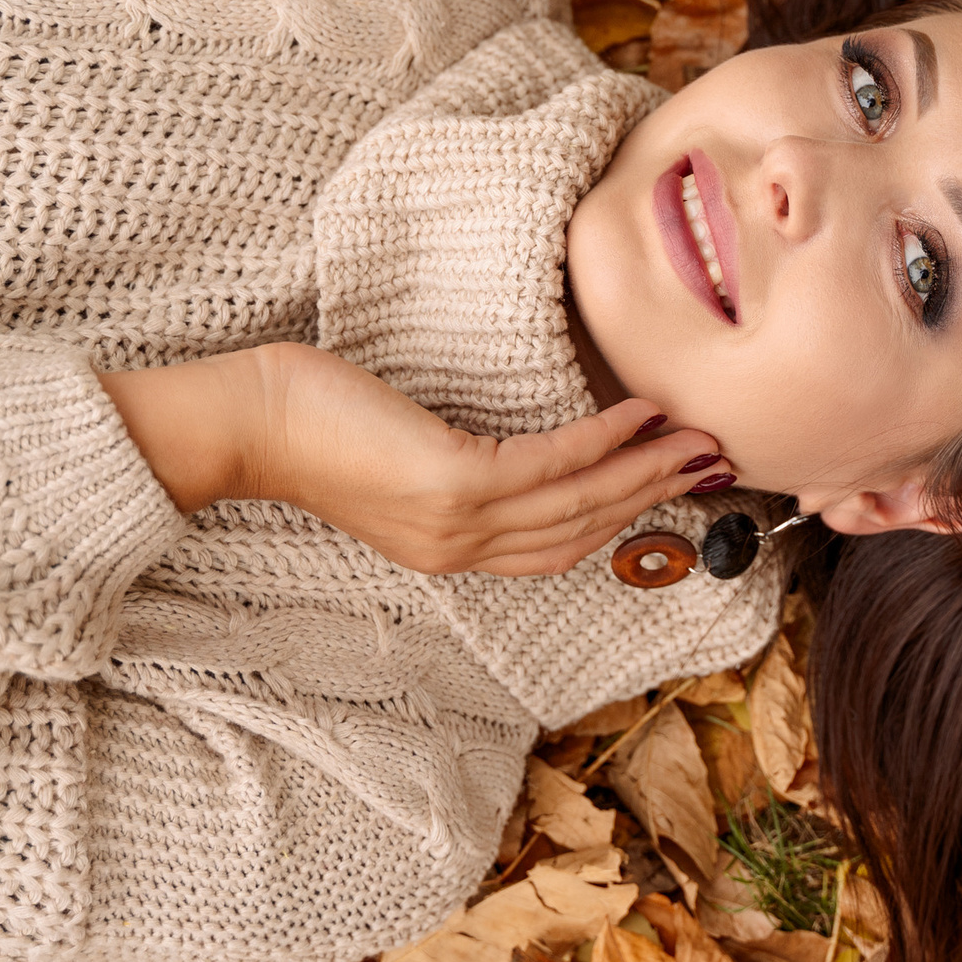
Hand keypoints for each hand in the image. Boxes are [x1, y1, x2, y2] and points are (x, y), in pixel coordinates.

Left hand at [98, 343, 733, 577]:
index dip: (623, 518)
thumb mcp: (399, 454)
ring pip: (577, 503)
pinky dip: (602, 440)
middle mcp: (459, 548)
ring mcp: (458, 522)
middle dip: (654, 497)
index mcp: (449, 548)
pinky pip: (549, 465)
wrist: (248, 424)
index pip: (557, 544)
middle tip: (714, 463)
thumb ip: (458, 463)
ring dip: (646, 470)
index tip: (673, 483)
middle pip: (582, 529)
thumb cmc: (312, 422)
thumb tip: (510, 440)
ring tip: (696, 438)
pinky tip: (638, 413)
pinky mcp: (453, 482)